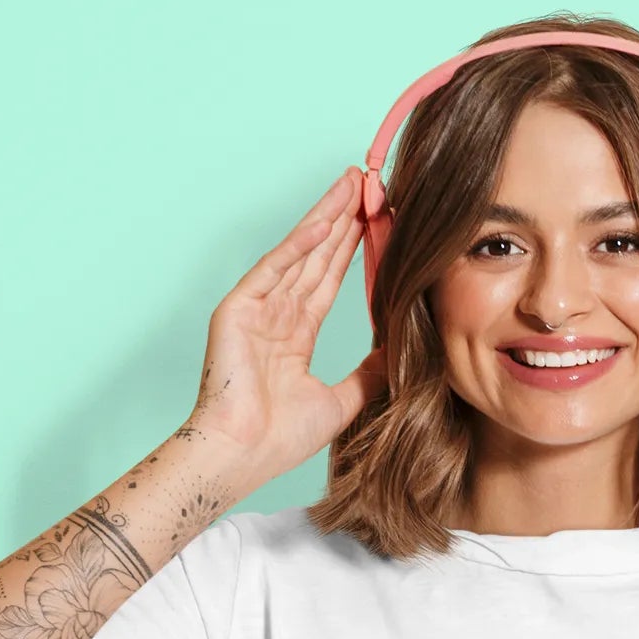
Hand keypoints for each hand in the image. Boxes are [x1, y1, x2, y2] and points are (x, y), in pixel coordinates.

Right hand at [190, 166, 387, 483]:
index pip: (327, 282)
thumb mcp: (342, 401)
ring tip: (353, 183)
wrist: (241, 455)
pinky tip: (326, 218)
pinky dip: (300, 243)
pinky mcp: (239, 307)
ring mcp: (255, 308)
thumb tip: (398, 352)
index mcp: (292, 337)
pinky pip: (275, 267)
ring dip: (327, 217)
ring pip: (299, 252)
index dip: (353, 251)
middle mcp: (274, 316)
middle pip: (316, 258)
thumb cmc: (278, 440)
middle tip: (370, 183)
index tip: (378, 223)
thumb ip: (369, 373)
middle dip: (343, 221)